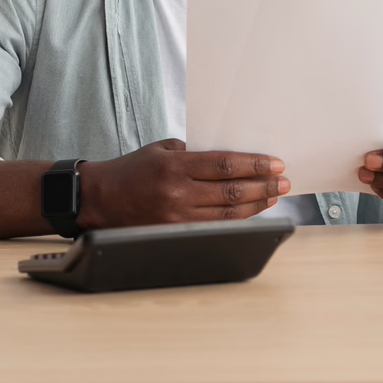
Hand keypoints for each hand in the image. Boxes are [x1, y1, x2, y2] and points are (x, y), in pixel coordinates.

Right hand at [79, 139, 287, 228]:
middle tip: (284, 181)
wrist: (98, 199)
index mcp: (174, 166)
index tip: (276, 164)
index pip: (224, 165)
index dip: (254, 165)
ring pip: (228, 213)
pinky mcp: (176, 232)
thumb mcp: (161, 150)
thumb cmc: (131, 171)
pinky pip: (215, 225)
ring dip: (257, 204)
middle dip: (263, 185)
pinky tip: (253, 211)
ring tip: (275, 195)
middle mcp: (177, 193)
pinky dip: (239, 218)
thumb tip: (231, 158)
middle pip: (232, 191)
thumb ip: (194, 152)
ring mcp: (177, 216)